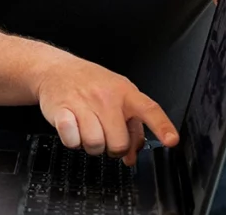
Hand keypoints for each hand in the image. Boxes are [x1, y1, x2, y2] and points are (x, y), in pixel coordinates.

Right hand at [35, 54, 177, 166]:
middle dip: (113, 148)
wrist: (53, 69)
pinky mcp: (61, 110)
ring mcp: (82, 102)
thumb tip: (132, 156)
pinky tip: (73, 128)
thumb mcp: (116, 94)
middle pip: (118, 142)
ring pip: (95, 145)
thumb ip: (130, 126)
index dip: (162, 127)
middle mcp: (105, 97)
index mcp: (124, 92)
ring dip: (91, 145)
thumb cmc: (88, 83)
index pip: (149, 109)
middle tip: (106, 136)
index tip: (171, 141)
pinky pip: (72, 140)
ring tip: (87, 130)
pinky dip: (72, 140)